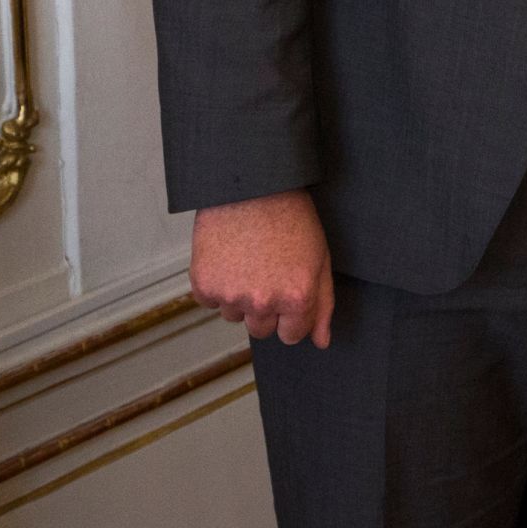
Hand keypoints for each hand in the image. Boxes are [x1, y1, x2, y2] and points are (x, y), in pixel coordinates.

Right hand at [190, 190, 334, 348]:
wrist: (252, 185)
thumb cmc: (290, 215)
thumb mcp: (319, 256)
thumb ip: (323, 304)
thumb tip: (322, 342)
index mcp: (297, 297)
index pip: (293, 335)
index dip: (292, 315)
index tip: (289, 293)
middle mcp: (263, 302)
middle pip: (262, 330)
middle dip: (267, 307)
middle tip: (269, 270)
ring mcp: (231, 296)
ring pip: (235, 316)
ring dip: (241, 296)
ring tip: (250, 258)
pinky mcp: (204, 286)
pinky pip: (211, 301)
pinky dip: (218, 284)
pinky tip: (230, 256)